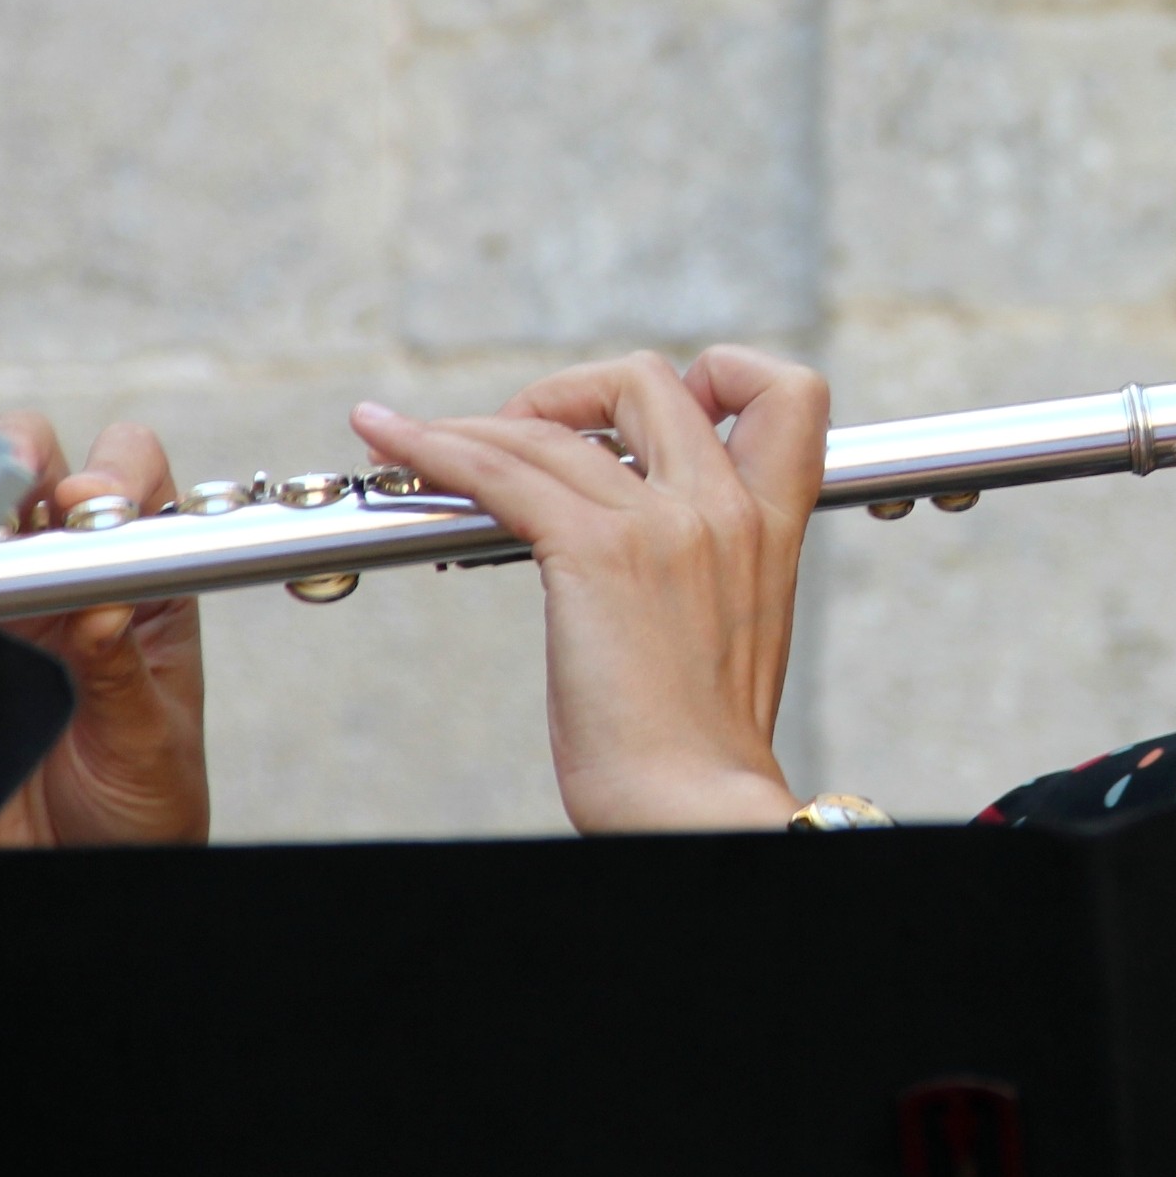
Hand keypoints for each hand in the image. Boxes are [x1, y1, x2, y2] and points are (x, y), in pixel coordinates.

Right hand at [0, 415, 209, 847]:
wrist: (79, 875)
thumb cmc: (141, 803)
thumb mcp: (149, 741)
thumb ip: (123, 673)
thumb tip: (102, 609)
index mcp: (144, 589)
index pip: (140, 490)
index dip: (118, 476)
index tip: (97, 509)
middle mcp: (70, 582)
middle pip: (42, 470)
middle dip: (32, 456)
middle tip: (38, 496)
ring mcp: (4, 605)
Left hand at [348, 348, 825, 834]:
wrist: (689, 803)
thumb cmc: (696, 746)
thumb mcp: (732, 628)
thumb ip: (702, 564)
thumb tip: (631, 539)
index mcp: (770, 526)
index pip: (786, 392)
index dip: (719, 374)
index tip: (654, 415)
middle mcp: (723, 507)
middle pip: (648, 379)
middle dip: (571, 392)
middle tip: (524, 439)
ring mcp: (662, 523)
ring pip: (551, 427)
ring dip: (474, 426)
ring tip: (420, 444)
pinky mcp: (596, 552)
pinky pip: (499, 470)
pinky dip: (433, 446)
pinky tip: (389, 441)